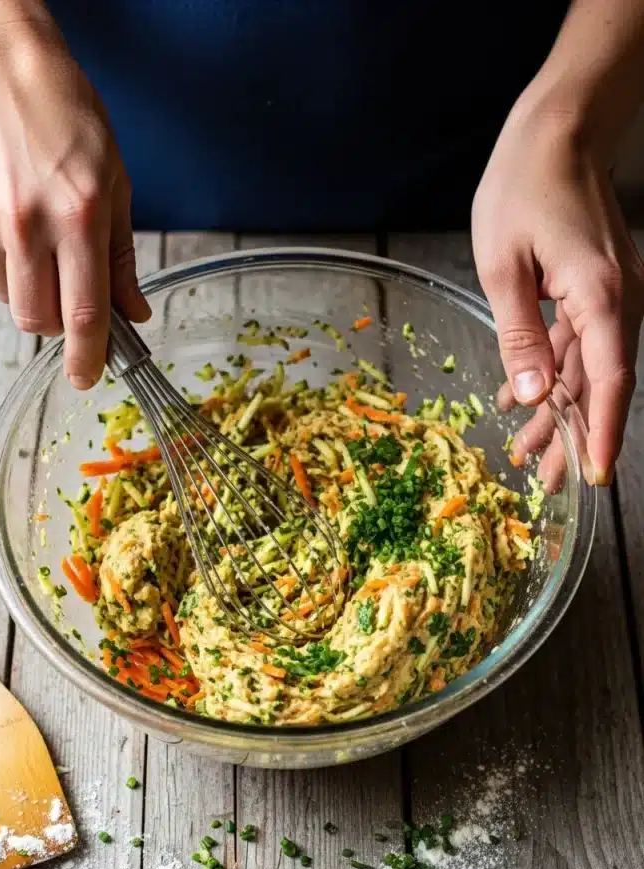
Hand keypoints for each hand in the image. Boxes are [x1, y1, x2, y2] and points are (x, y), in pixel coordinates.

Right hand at [0, 19, 150, 388]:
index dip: (89, 357)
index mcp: (79, 216)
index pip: (85, 313)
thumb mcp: (115, 184)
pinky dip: (0, 258)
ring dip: (29, 288)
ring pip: (8, 298)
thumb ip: (121, 258)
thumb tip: (132, 313)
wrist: (1, 67)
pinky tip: (9, 216)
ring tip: (38, 238)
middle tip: (69, 296)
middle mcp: (28, 222)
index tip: (89, 378)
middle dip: (58, 324)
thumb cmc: (66, 119)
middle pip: (38, 321)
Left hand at [472, 95, 643, 484]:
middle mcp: (618, 301)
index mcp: (600, 296)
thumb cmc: (524, 185)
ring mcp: (611, 296)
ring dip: (563, 412)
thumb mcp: (502, 265)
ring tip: (533, 455)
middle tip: (549, 484)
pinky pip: (580, 346)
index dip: (605, 432)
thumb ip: (518, 335)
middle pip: (600, 385)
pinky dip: (556, 377)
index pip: (609, 379)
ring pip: (589, 371)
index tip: (598, 475)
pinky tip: (529, 404)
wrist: (558, 131)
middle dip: (575, 437)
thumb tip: (528, 396)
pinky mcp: (596, 290)